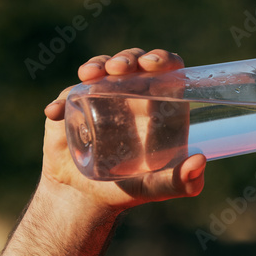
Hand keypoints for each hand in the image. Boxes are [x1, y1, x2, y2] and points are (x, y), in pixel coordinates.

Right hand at [41, 48, 206, 211]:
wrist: (85, 197)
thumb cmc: (129, 189)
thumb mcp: (158, 188)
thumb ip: (183, 181)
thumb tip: (199, 161)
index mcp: (160, 105)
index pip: (167, 70)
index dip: (163, 59)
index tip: (153, 65)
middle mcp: (133, 94)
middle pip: (135, 61)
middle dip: (128, 58)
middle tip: (119, 70)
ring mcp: (102, 95)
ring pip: (103, 66)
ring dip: (98, 64)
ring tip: (90, 76)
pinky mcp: (74, 103)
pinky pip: (69, 92)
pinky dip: (63, 99)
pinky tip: (56, 112)